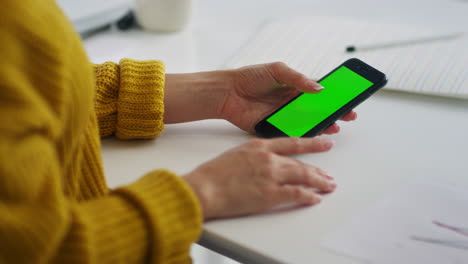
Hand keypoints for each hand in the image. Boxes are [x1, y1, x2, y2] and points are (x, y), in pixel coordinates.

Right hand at [183, 137, 335, 219]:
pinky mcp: (271, 194)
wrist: (204, 188)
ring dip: (320, 182)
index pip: (292, 143)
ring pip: (304, 176)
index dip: (311, 144)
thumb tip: (264, 164)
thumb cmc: (213, 174)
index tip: (324, 143)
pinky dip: (309, 196)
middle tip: (328, 175)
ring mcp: (271, 175)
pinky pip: (297, 194)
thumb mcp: (236, 155)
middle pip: (301, 163)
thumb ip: (254, 156)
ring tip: (329, 186)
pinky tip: (315, 198)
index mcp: (259, 146)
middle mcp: (269, 158)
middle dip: (317, 170)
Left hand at [219, 62, 356, 133]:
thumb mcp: (277, 70)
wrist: (228, 93)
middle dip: (333, 114)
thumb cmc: (249, 77)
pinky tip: (313, 136)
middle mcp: (291, 103)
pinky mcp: (274, 128)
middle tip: (347, 117)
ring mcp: (283, 116)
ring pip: (307, 124)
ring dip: (321, 126)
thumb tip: (319, 88)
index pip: (319, 93)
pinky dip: (302, 136)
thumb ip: (298, 79)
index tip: (349, 101)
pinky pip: (290, 133)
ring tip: (333, 127)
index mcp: (294, 87)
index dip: (334, 98)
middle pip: (317, 110)